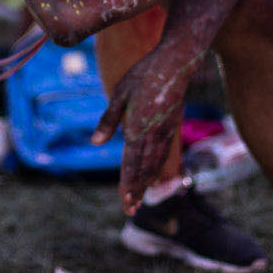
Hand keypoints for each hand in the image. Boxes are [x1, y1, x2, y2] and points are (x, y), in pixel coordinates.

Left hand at [93, 48, 192, 213]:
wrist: (176, 62)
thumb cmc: (144, 74)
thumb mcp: (119, 94)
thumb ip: (108, 120)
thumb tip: (96, 143)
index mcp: (139, 126)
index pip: (131, 162)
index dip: (128, 183)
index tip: (124, 201)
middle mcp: (154, 133)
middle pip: (145, 168)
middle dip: (137, 190)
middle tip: (131, 210)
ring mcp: (166, 131)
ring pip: (156, 163)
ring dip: (147, 183)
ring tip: (140, 199)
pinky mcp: (172, 126)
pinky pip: (163, 153)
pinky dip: (157, 168)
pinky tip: (154, 176)